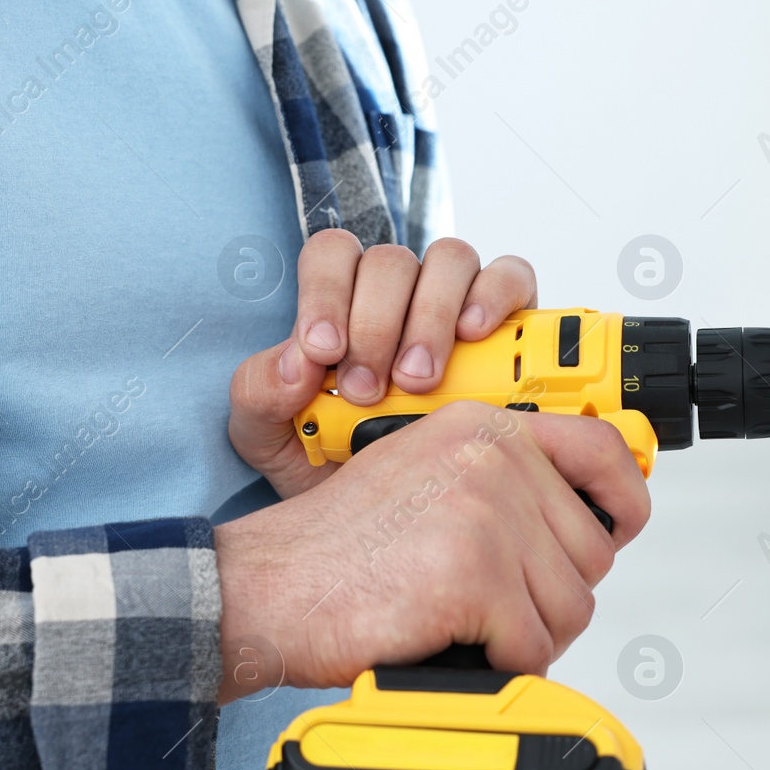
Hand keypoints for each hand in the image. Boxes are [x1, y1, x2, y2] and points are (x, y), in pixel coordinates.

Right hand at [213, 402, 650, 702]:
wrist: (266, 587)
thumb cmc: (335, 547)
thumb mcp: (424, 475)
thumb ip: (500, 481)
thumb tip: (582, 521)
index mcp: (484, 426)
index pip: (602, 452)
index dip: (625, 501)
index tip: (620, 527)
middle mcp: (491, 458)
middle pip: (590, 554)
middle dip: (549, 596)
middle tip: (489, 607)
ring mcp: (485, 513)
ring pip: (570, 607)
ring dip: (526, 636)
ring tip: (464, 626)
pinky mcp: (474, 575)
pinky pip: (533, 646)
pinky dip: (498, 664)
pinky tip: (451, 642)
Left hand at [229, 230, 538, 497]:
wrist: (397, 513)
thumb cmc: (332, 461)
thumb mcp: (271, 439)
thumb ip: (259, 394)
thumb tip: (294, 363)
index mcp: (339, 300)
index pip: (330, 255)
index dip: (324, 292)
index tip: (323, 351)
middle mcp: (398, 290)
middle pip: (389, 261)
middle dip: (375, 326)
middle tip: (369, 391)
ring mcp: (455, 296)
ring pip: (449, 260)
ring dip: (431, 316)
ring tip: (419, 380)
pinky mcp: (507, 315)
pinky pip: (509, 276)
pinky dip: (493, 296)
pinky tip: (475, 336)